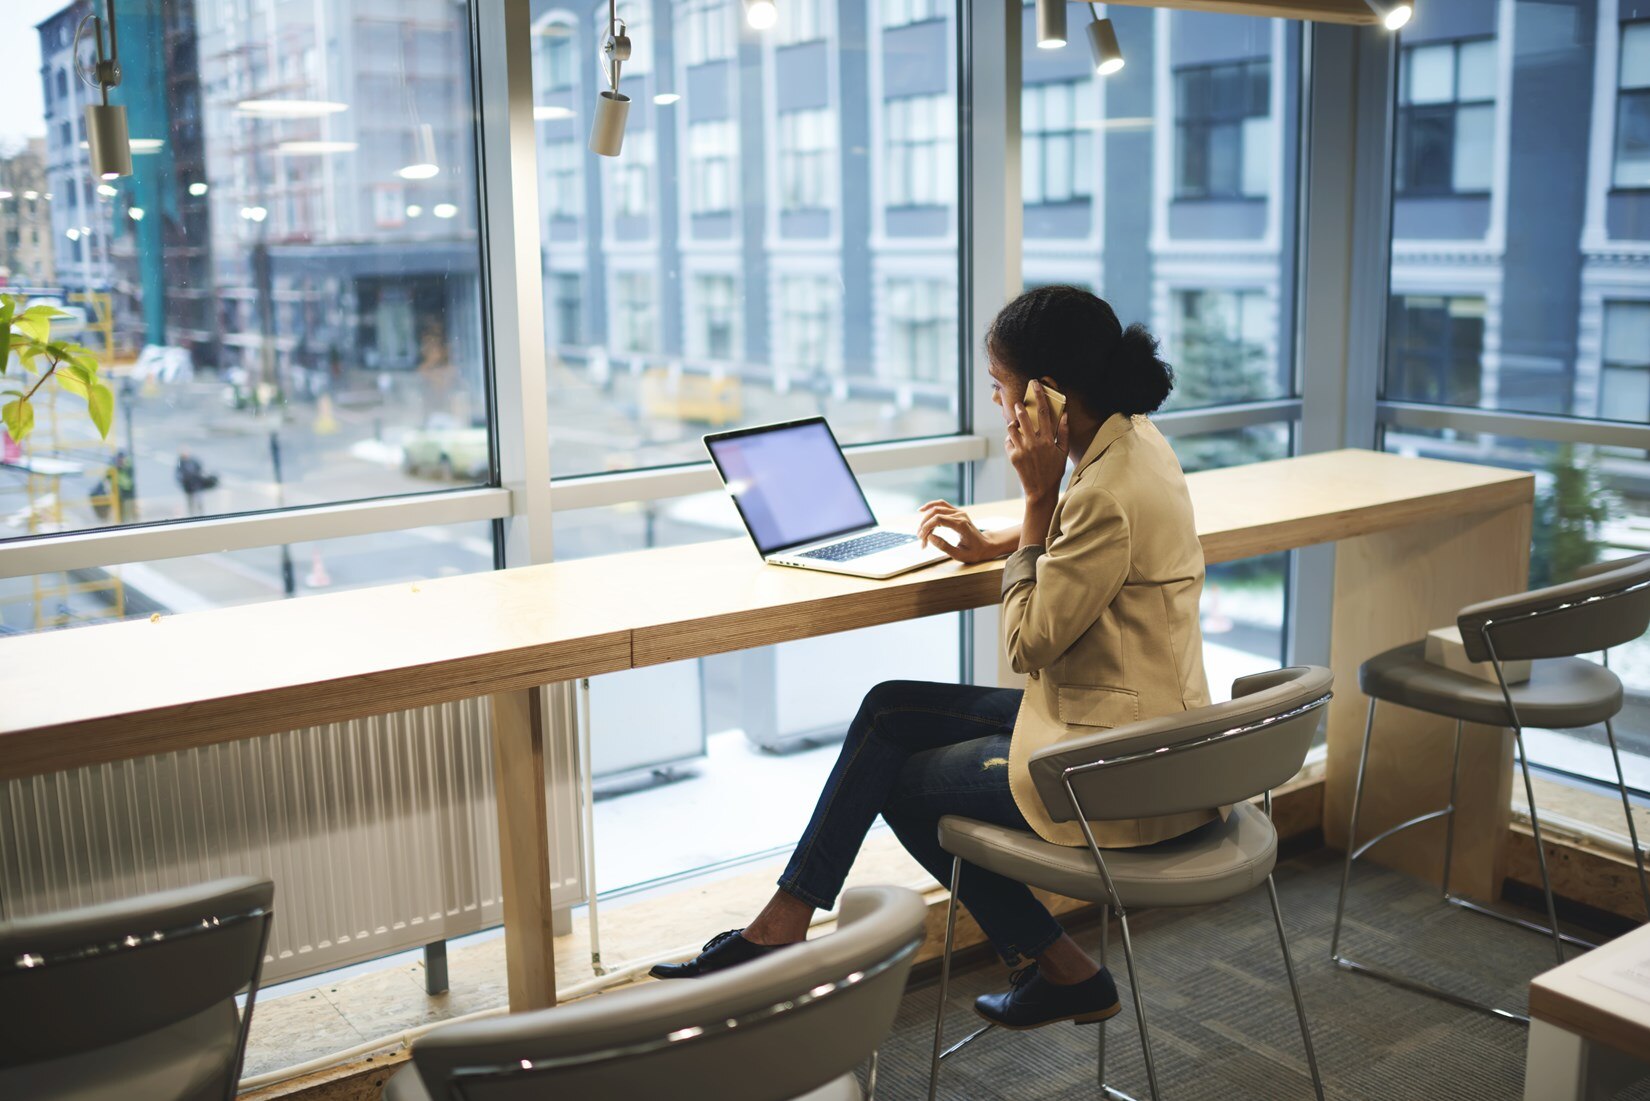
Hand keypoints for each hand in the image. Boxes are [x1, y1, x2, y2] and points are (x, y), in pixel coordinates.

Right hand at [917, 500, 1013, 563]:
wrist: (986, 546)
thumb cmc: (974, 552)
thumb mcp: (960, 555)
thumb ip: (944, 547)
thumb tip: (930, 537)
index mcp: (961, 525)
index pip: (939, 519)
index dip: (927, 527)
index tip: (921, 538)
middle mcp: (960, 515)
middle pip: (935, 513)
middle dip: (924, 525)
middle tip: (920, 539)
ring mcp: (959, 512)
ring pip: (937, 508)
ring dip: (925, 518)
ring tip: (920, 530)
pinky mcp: (957, 512)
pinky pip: (942, 505)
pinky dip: (931, 507)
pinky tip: (922, 510)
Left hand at [1005, 379, 1068, 505]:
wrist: (1040, 491)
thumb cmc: (1054, 471)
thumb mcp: (1063, 452)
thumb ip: (1064, 433)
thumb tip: (1065, 415)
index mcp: (1048, 440)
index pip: (1044, 413)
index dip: (1040, 396)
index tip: (1035, 384)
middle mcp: (1034, 443)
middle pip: (1024, 418)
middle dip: (1020, 408)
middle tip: (1018, 404)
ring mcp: (1022, 450)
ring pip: (1012, 428)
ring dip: (1013, 423)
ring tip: (1016, 424)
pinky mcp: (1013, 457)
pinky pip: (1008, 442)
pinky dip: (1010, 440)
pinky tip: (1015, 442)